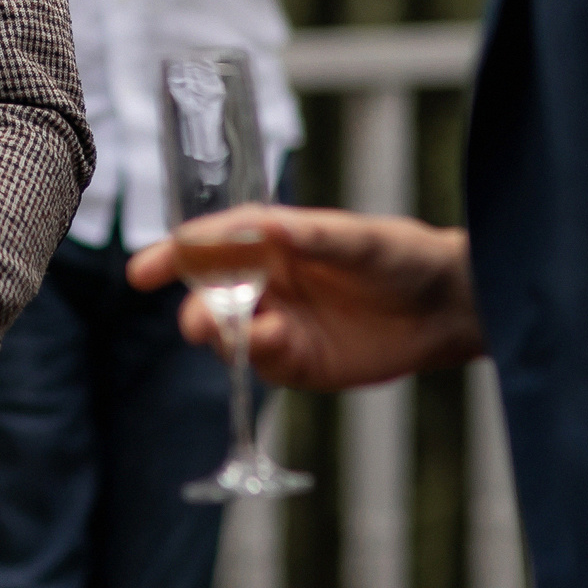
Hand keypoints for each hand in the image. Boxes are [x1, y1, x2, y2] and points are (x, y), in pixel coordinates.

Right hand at [128, 205, 483, 389]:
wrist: (444, 309)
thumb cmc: (400, 257)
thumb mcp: (360, 239)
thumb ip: (313, 236)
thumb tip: (267, 224)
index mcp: (267, 241)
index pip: (207, 246)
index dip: (172, 257)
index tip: (143, 272)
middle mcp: (263, 281)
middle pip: (209, 296)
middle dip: (198, 309)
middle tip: (199, 323)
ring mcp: (277, 322)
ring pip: (229, 334)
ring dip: (231, 336)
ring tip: (262, 331)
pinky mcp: (297, 361)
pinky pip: (263, 363)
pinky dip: (262, 355)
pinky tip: (282, 342)